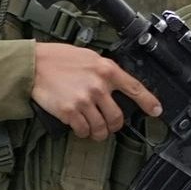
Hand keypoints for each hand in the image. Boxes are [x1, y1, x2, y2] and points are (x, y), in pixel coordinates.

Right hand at [29, 42, 160, 139]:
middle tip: (110, 125)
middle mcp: (99, 86)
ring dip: (99, 133)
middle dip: (115, 125)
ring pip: (102, 127)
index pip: (135, 89)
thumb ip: (105, 70)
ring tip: (94, 130)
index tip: (156, 111)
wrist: (33, 64)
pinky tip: (80, 127)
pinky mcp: (70, 112)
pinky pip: (83, 130)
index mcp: (107, 70)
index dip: (149, 102)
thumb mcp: (89, 57)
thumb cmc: (58, 58)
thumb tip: (117, 84)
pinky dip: (83, 132)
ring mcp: (84, 100)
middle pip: (118, 117)